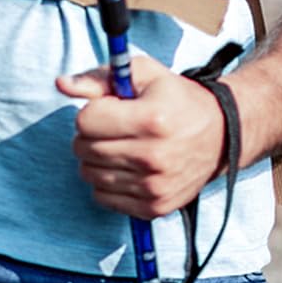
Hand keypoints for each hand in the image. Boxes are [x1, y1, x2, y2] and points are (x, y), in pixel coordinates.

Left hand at [56, 55, 225, 219]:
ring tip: (119, 144)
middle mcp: (153, 156)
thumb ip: (99, 77)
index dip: (92, 110)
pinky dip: (106, 182)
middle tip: (112, 126)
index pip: (87, 121)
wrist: (220, 134)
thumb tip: (61, 84)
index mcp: (151, 119)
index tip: (109, 107)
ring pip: (89, 175)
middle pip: (84, 149)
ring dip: (95, 158)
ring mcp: (154, 186)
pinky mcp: (154, 208)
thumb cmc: (175, 98)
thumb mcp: (143, 74)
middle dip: (90, 134)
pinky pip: (103, 198)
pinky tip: (125, 166)